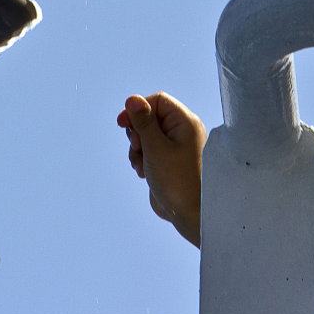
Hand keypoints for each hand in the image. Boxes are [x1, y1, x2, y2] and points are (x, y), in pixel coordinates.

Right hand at [117, 92, 205, 246]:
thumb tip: (133, 99)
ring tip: (141, 164)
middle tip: (137, 146)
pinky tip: (143, 172)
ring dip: (137, 148)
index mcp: (185, 122)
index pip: (158, 101)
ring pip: (146, 135)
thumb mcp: (155, 148)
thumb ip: (143, 122)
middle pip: (149, 117)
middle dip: (137, 132)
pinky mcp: (168, 160)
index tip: (123, 123)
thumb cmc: (178, 181)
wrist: (190, 214)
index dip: (138, 108)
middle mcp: (182, 131)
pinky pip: (149, 150)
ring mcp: (175, 146)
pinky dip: (141, 158)